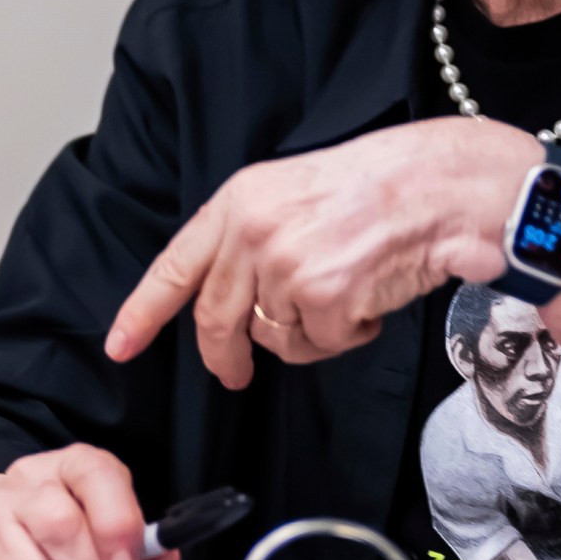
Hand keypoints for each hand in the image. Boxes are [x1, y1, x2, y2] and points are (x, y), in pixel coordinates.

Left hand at [103, 117, 534, 385]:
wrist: (441, 184)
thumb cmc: (382, 185)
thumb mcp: (294, 192)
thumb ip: (252, 237)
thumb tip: (233, 299)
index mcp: (239, 201)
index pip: (174, 267)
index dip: (141, 312)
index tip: (119, 346)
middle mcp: (251, 233)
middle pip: (216, 319)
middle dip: (225, 356)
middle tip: (236, 374)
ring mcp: (283, 267)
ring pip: (276, 338)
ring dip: (311, 333)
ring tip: (350, 295)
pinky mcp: (322, 298)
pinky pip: (322, 344)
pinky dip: (349, 335)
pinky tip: (371, 300)